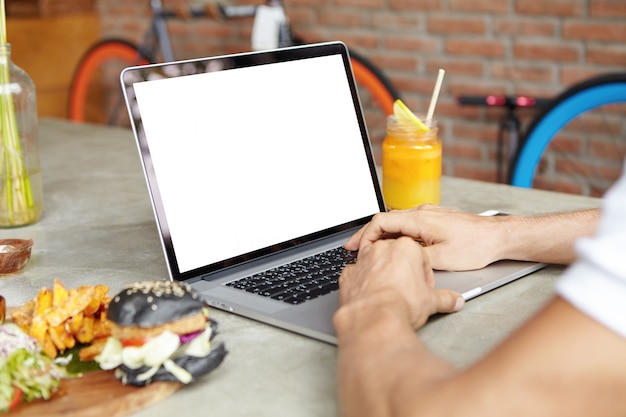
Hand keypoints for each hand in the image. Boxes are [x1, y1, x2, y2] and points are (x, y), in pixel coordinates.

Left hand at [338, 237, 463, 329]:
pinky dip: (363, 282)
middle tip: (408, 290)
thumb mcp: (431, 302)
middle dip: (402, 271)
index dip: (424, 275)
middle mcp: (382, 249)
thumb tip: (455, 301)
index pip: (420, 257)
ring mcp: (362, 260)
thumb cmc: (401, 304)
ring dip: (382, 273)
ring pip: (374, 261)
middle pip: (395, 256)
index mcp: (405, 248)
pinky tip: (371, 296)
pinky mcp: (348, 274)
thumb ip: (446, 298)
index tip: (424, 287)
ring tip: (389, 294)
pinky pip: (357, 274)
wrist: (374, 318)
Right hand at [344, 205, 503, 270]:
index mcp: (419, 218)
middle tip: (354, 251)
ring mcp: (428, 215)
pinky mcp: (434, 220)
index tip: (357, 249)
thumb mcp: (442, 259)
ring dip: (381, 237)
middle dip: (367, 236)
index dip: (364, 235)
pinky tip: (393, 248)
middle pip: (385, 220)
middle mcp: (421, 212)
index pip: (381, 221)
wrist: (499, 237)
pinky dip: (394, 236)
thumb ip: (414, 259)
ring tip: (370, 252)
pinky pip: (407, 225)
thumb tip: (395, 262)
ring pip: (395, 223)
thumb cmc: (476, 245)